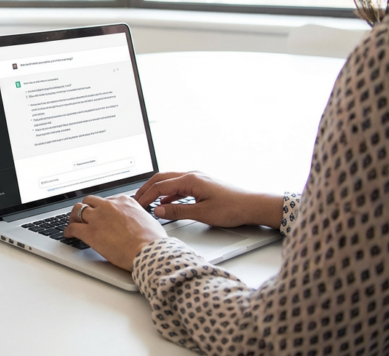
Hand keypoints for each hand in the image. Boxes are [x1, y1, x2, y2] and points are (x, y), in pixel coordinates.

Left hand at [63, 195, 165, 270]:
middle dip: (86, 208)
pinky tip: (69, 234)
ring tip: (74, 223)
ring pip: (78, 210)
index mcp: (123, 201)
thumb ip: (136, 216)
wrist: (149, 251)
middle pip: (90, 201)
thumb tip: (137, 221)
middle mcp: (108, 206)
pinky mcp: (90, 231)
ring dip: (75, 217)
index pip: (107, 200)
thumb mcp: (147, 219)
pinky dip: (68, 230)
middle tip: (84, 216)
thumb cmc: (152, 240)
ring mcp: (98, 217)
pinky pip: (73, 227)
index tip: (100, 213)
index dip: (102, 208)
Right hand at [133, 172, 282, 228]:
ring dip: (157, 190)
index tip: (137, 205)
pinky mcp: (201, 184)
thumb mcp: (202, 213)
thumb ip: (178, 211)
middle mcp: (192, 175)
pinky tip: (166, 202)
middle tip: (136, 200)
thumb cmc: (232, 208)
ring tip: (147, 200)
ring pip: (169, 181)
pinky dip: (168, 193)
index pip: (160, 187)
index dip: (146, 196)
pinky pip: (179, 186)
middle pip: (161, 179)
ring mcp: (197, 178)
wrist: (252, 205)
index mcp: (190, 180)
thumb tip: (158, 210)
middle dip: (147, 189)